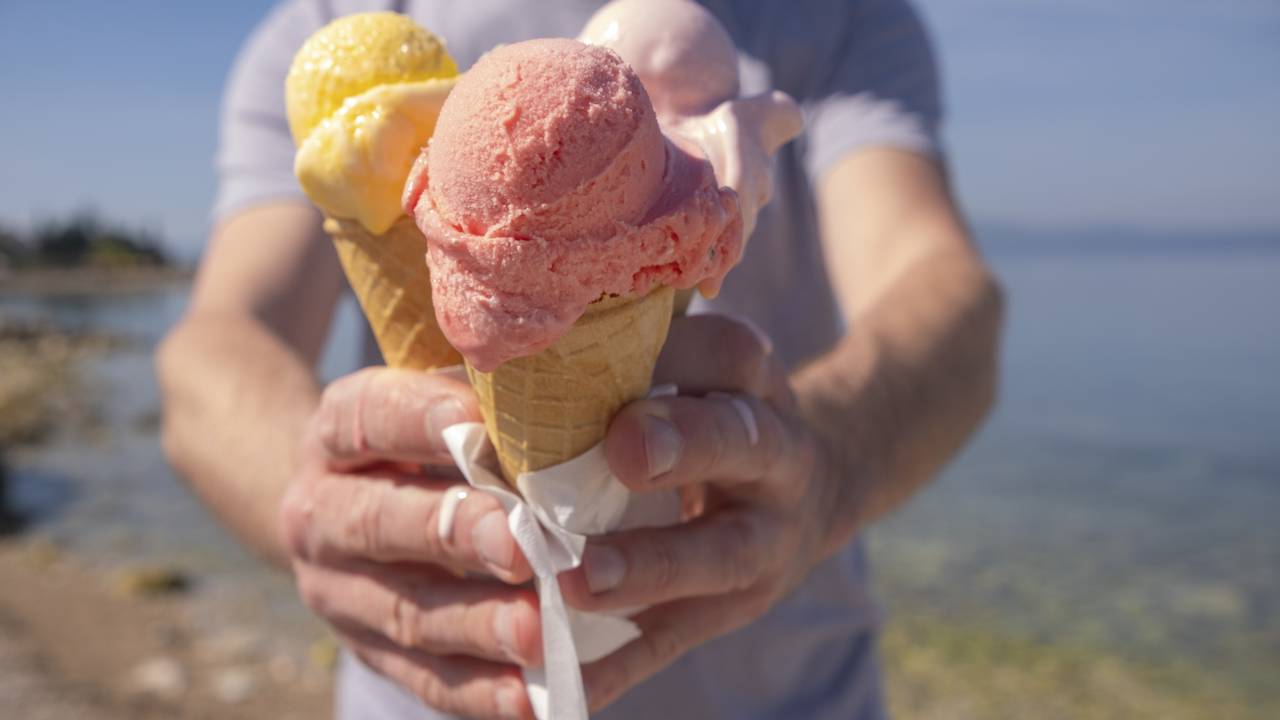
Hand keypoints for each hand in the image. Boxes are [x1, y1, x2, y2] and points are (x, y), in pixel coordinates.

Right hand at [278, 368, 539, 719]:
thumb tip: (559, 374)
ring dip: (475, 625)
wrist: (348, 501)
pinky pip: (423, 678)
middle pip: (379, 522)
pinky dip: (477, 693)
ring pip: (405, 610)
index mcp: (338, 431)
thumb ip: (483, 387)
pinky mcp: (368, 651)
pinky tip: (527, 698)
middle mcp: (321, 511)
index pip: (369, 418)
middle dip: (454, 534)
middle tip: (523, 546)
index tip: (475, 421)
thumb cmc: (427, 431)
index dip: (418, 419)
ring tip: (537, 630)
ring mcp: (338, 590)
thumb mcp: (436, 392)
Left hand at [558, 315, 841, 710]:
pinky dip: (620, 668)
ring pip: (715, 557)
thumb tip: (487, 358)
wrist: (804, 494)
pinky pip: (674, 639)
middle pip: (741, 443)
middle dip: (685, 446)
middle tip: (623, 449)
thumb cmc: (712, 416)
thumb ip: (624, 360)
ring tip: (575, 581)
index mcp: (752, 384)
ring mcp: (762, 543)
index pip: (728, 353)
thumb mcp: (697, 371)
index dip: (678, 353)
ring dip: (648, 569)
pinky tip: (566, 692)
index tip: (610, 348)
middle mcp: (774, 458)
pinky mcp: (728, 610)